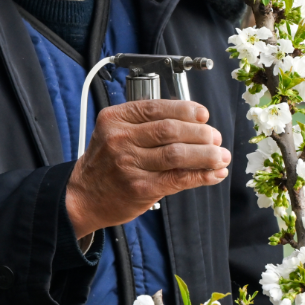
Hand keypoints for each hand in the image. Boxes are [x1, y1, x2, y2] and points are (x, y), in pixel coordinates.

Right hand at [66, 99, 229, 238]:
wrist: (83, 196)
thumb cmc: (105, 164)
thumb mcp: (113, 132)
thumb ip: (146, 124)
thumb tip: (194, 123)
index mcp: (114, 119)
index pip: (156, 108)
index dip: (185, 110)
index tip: (203, 115)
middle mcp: (119, 139)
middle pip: (170, 130)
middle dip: (201, 133)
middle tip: (215, 138)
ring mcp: (128, 164)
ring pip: (178, 154)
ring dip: (207, 155)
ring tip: (220, 156)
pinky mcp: (139, 188)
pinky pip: (178, 179)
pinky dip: (201, 176)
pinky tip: (214, 174)